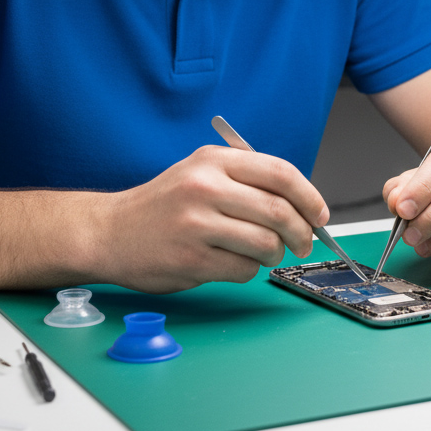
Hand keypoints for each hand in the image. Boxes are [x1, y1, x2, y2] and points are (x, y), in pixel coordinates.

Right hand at [97, 145, 326, 292]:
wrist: (109, 232)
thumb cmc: (165, 205)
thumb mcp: (201, 173)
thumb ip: (246, 180)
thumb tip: (302, 203)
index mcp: (214, 160)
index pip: (280, 173)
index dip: (310, 196)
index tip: (320, 214)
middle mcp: (205, 187)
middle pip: (279, 211)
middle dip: (302, 232)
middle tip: (304, 242)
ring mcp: (197, 224)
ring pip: (266, 244)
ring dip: (275, 254)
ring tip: (266, 254)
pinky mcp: (192, 259)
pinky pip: (244, 269)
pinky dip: (249, 270)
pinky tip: (233, 262)